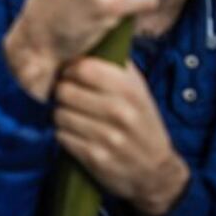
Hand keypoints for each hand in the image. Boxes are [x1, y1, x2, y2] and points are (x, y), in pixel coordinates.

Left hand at [54, 58, 189, 215]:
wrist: (156, 171)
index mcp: (130, 90)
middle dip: (62, 93)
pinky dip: (64, 135)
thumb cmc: (141, 123)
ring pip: (60, 114)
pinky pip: (62, 137)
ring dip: (61, 115)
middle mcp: (120, 112)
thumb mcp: (138, 91)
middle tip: (68, 98)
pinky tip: (76, 134)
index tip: (71, 75)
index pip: (84, 68)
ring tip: (72, 116)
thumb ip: (116, 67)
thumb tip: (88, 43)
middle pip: (65, 91)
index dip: (70, 70)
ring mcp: (108, 137)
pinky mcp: (96, 158)